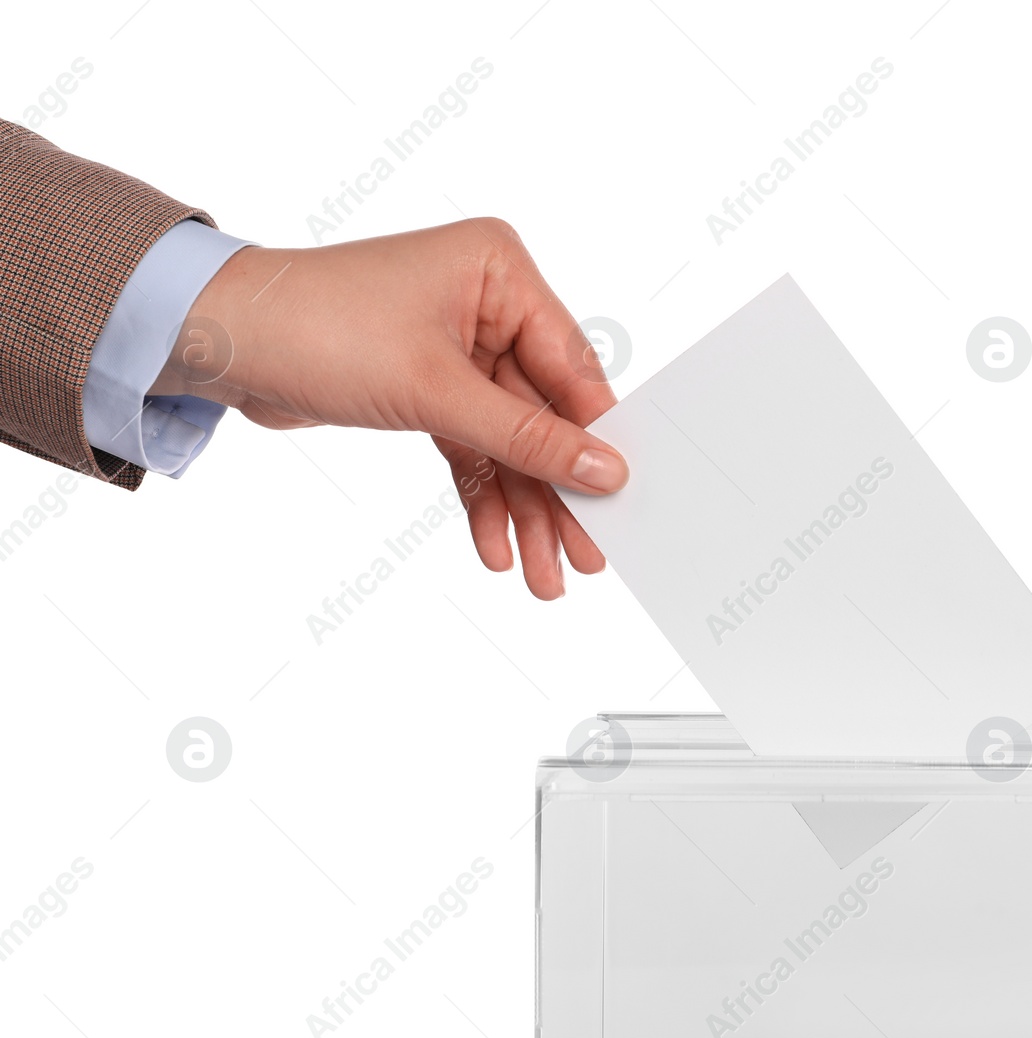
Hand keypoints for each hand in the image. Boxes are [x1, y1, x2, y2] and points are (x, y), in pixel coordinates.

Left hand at [152, 218, 625, 599]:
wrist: (213, 340)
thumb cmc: (316, 327)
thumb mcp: (435, 390)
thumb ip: (527, 437)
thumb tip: (604, 470)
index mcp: (499, 270)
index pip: (570, 366)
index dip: (593, 438)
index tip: (619, 500)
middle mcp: (485, 302)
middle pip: (541, 414)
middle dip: (555, 492)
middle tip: (584, 557)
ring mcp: (457, 346)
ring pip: (507, 440)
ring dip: (522, 507)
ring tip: (542, 574)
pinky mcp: (425, 386)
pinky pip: (470, 448)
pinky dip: (481, 495)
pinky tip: (494, 547)